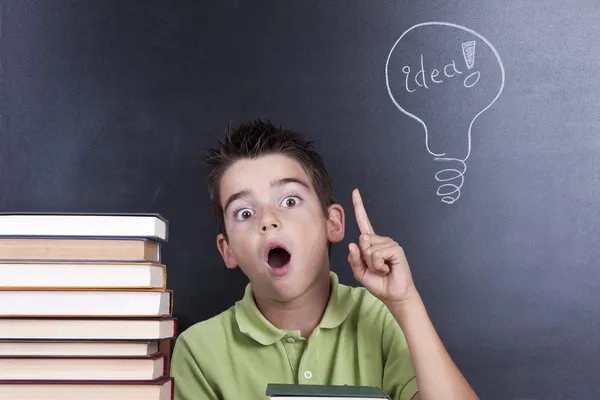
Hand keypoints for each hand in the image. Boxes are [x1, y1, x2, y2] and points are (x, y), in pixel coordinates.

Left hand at [347, 188, 416, 303]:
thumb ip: (354, 259)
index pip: (363, 222)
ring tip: (382, 269)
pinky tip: (387, 269)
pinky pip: (377, 254)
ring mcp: (389, 243)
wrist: (393, 295)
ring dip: (372, 264)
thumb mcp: (360, 272)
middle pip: (361, 240)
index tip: (355, 192)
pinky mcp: (396, 249)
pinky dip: (378, 265)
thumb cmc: (379, 283)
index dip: (359, 207)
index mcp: (371, 243)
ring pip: (368, 248)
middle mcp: (380, 240)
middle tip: (375, 268)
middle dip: (363, 258)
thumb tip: (352, 244)